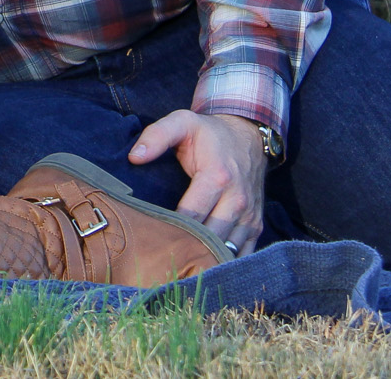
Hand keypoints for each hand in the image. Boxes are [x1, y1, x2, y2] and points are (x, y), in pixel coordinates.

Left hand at [128, 110, 267, 254]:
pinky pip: (245, 254)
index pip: (191, 215)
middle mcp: (236, 200)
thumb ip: (157, 136)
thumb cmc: (210, 134)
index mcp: (217, 177)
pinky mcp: (256, 226)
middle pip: (209, 238)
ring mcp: (249, 216)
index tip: (151, 238)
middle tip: (161, 259)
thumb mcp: (182, 122)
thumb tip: (134, 157)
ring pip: (227, 250)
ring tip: (180, 267)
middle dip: (186, 249)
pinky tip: (206, 268)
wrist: (248, 136)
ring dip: (206, 260)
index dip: (171, 229)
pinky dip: (227, 264)